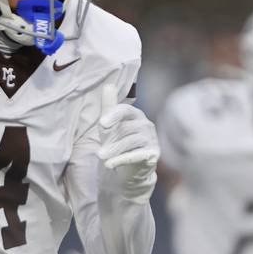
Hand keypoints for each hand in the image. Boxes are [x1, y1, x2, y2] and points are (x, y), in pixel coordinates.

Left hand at [98, 84, 159, 201]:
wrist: (130, 168)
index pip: (126, 110)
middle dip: (111, 140)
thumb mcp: (111, 125)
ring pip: (131, 142)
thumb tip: (108, 85)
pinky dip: (121, 159)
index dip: (114, 115)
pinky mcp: (153, 154)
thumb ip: (109, 106)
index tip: (102, 123)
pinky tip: (109, 164)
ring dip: (114, 150)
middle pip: (126, 129)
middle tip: (99, 152)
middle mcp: (146, 125)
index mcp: (136, 114)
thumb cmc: (119, 142)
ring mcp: (151, 139)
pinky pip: (136, 155)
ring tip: (102, 157)